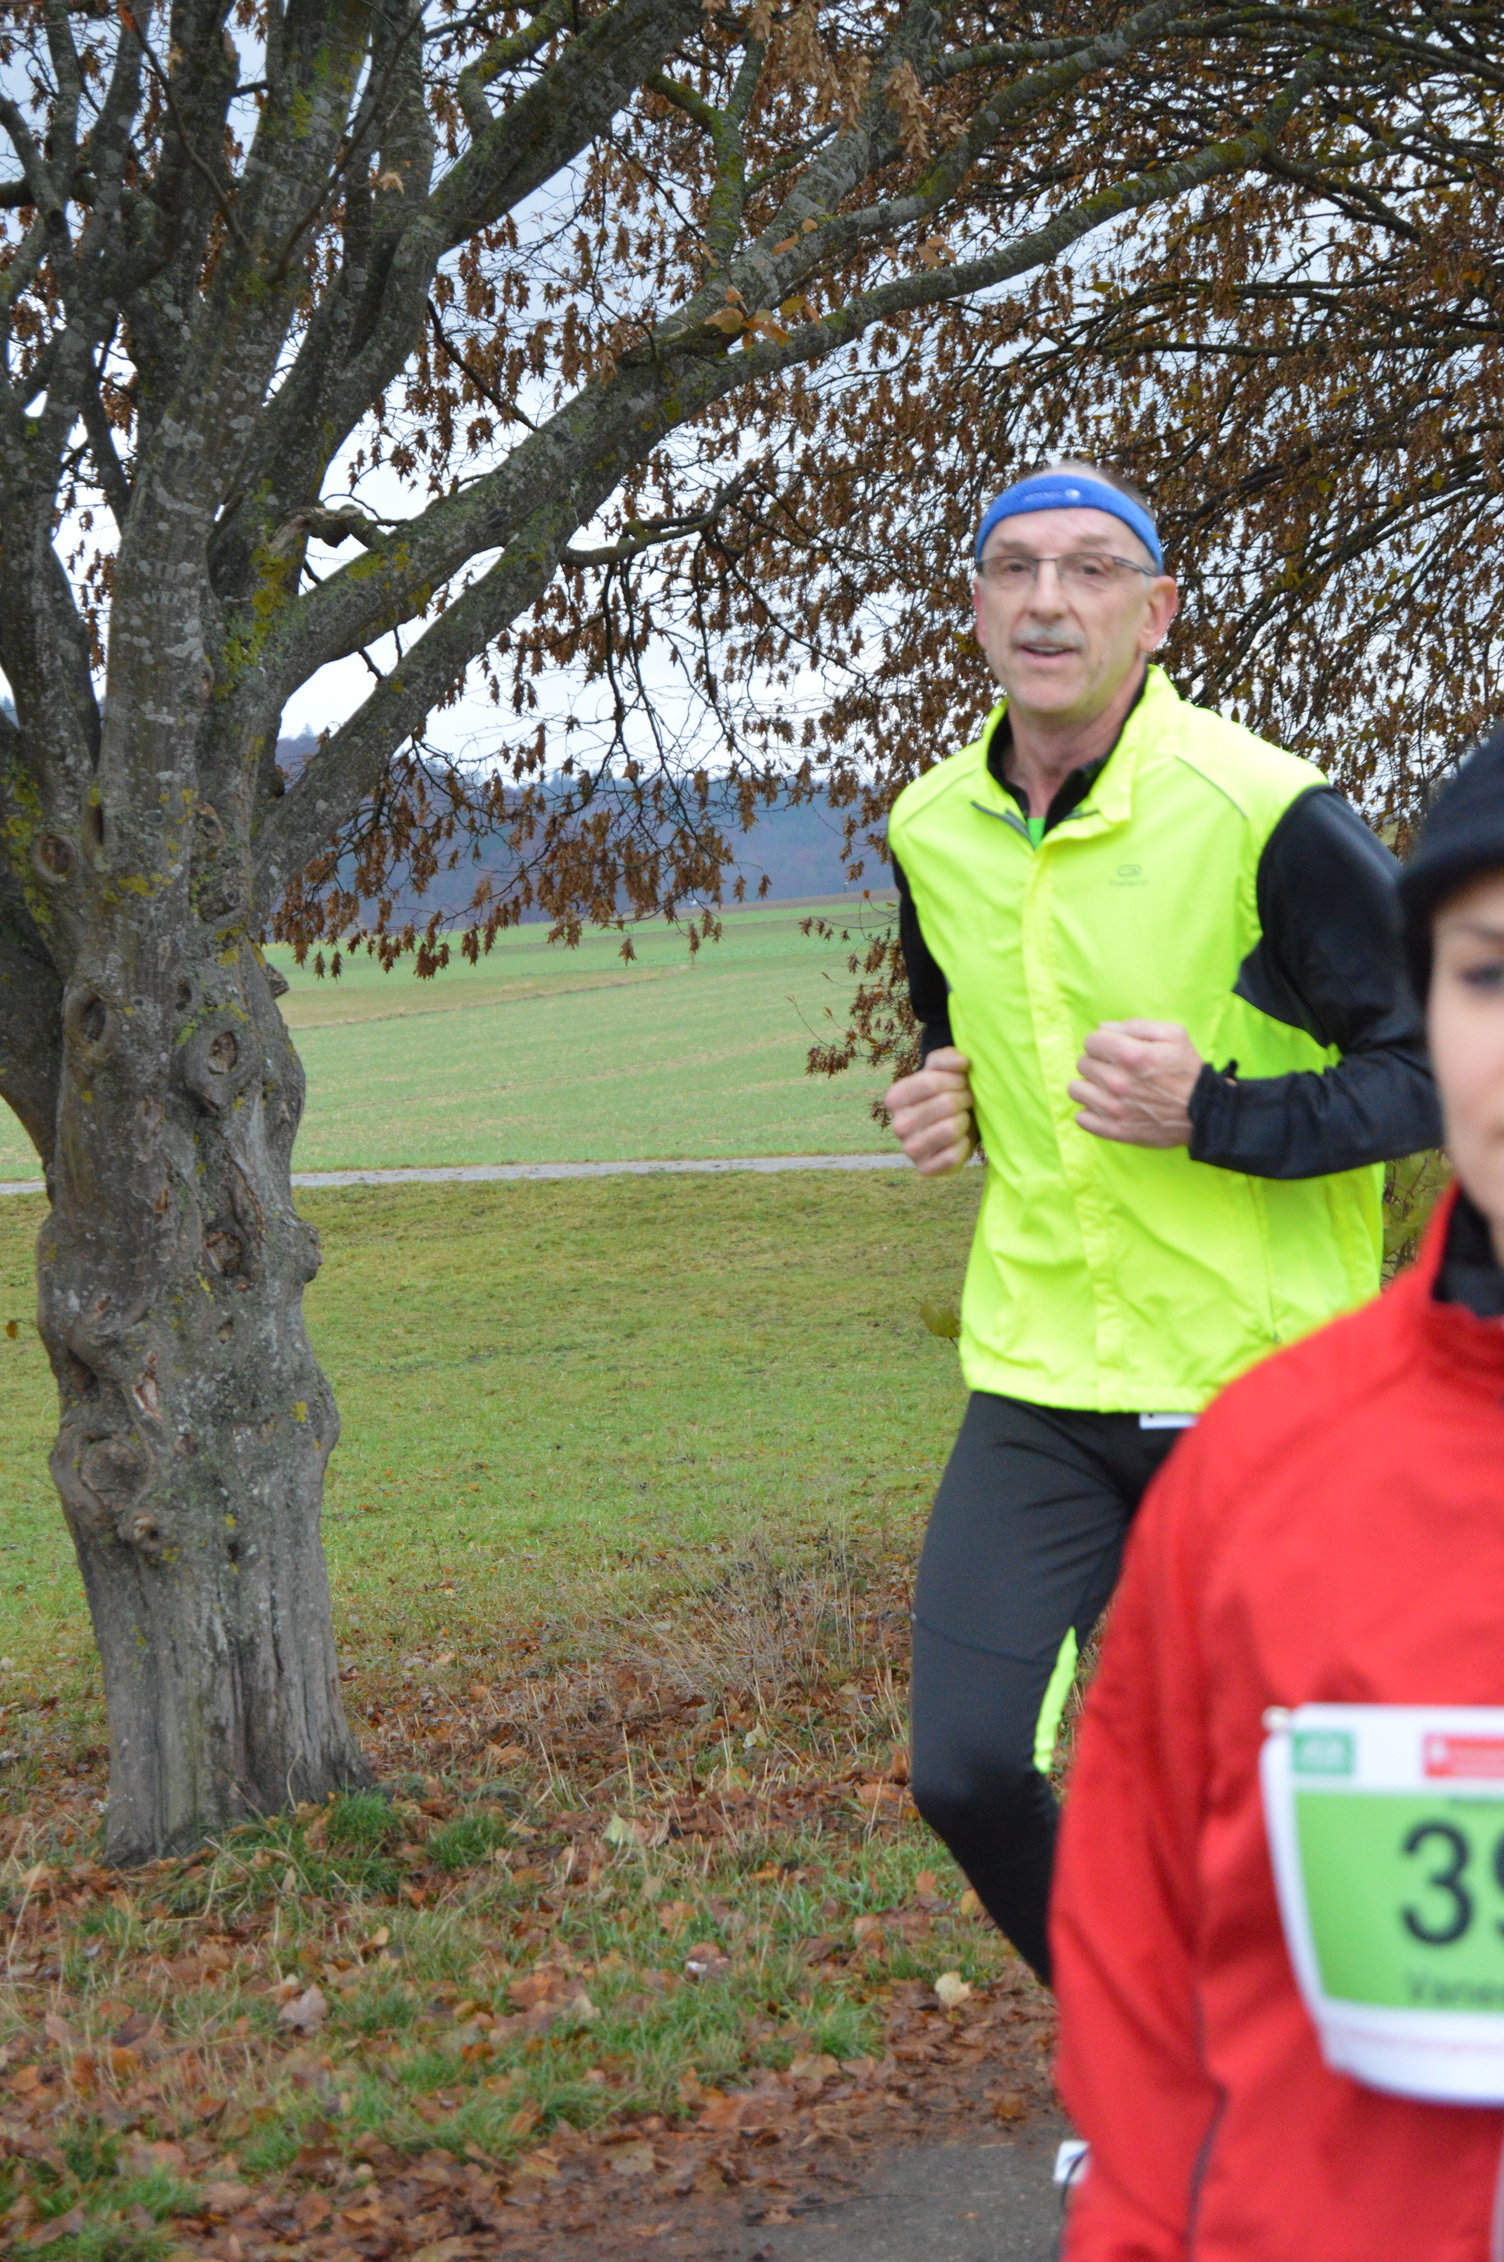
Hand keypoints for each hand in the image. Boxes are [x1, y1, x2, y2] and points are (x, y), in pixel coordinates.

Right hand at [884, 1046, 976, 1175]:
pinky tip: (962, 1139)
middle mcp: (897, 1125)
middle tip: (967, 1100)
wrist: (954, 1126)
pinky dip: (965, 1145)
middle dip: (965, 1099)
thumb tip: (962, 1062)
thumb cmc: (948, 1093)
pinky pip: (953, 1156)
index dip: (955, 1079)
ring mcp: (909, 1150)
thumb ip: (948, 1058)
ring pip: (950, 1129)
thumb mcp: (943, 1069)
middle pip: (945, 1104)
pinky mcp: (925, 1169)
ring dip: (965, 1120)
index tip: (963, 1080)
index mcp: (895, 1098)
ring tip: (964, 1117)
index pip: (929, 1083)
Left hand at [1070, 1020, 1202, 1147]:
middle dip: (1097, 1062)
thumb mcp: (1173, 1035)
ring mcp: (1114, 1109)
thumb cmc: (1188, 1071)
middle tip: (1116, 1068)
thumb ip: (1136, 1026)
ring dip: (1090, 1086)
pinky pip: (1082, 1118)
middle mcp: (1118, 1082)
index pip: (1091, 1041)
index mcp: (1132, 1055)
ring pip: (1076, 1090)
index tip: (1114, 1049)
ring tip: (1107, 1087)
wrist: (1205, 1113)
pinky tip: (1107, 1106)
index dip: (1103, 1042)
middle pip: (1083, 1064)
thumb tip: (1103, 1028)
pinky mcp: (1114, 1130)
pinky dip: (1091, 1112)